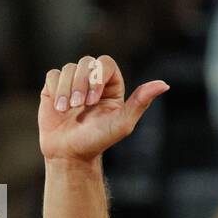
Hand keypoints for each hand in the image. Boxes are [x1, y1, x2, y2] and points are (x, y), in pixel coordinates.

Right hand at [39, 55, 168, 162]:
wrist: (70, 154)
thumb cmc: (98, 141)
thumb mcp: (122, 123)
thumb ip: (141, 102)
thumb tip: (164, 84)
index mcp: (112, 87)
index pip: (106, 63)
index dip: (98, 75)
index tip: (93, 99)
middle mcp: (93, 82)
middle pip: (86, 62)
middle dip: (81, 83)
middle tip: (80, 105)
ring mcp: (73, 84)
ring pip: (68, 68)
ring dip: (67, 89)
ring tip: (67, 110)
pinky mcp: (54, 89)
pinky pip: (53, 75)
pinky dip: (55, 90)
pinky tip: (58, 108)